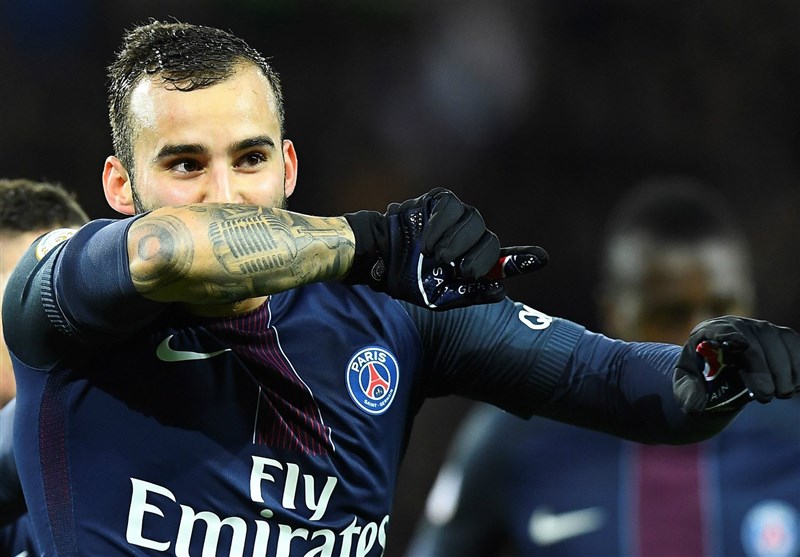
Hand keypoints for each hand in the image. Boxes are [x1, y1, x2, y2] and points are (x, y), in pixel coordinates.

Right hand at [343, 188, 547, 309]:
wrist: (380, 258)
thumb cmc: (411, 280)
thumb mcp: (442, 297)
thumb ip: (472, 294)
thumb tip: (501, 287)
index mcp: (474, 260)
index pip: (505, 259)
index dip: (523, 259)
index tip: (542, 259)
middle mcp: (472, 236)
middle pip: (491, 241)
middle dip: (476, 260)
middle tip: (456, 271)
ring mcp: (459, 216)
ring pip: (475, 223)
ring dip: (456, 244)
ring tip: (436, 257)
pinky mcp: (442, 200)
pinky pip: (453, 208)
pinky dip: (441, 227)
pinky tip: (426, 242)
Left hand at [673, 316, 799, 412]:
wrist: (718, 370)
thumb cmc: (700, 376)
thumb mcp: (686, 385)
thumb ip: (687, 394)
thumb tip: (694, 407)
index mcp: (709, 331)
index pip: (721, 330)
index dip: (733, 337)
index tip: (742, 347)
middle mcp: (736, 325)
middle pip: (755, 339)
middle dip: (763, 368)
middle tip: (767, 395)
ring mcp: (760, 328)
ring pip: (779, 340)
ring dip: (785, 368)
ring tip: (783, 393)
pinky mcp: (780, 337)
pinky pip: (795, 344)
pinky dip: (799, 363)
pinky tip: (797, 383)